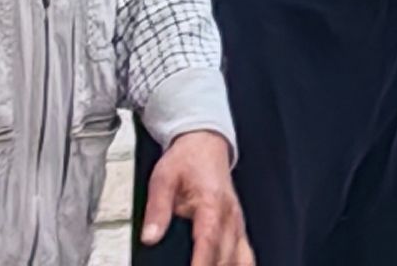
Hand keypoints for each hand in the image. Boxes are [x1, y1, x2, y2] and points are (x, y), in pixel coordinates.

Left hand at [141, 125, 250, 265]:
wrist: (205, 143)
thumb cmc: (186, 160)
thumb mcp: (163, 178)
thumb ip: (157, 209)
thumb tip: (150, 237)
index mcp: (211, 204)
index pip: (209, 241)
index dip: (201, 264)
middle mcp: (229, 216)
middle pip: (225, 258)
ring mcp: (237, 224)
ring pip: (241, 260)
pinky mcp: (238, 228)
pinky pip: (246, 256)